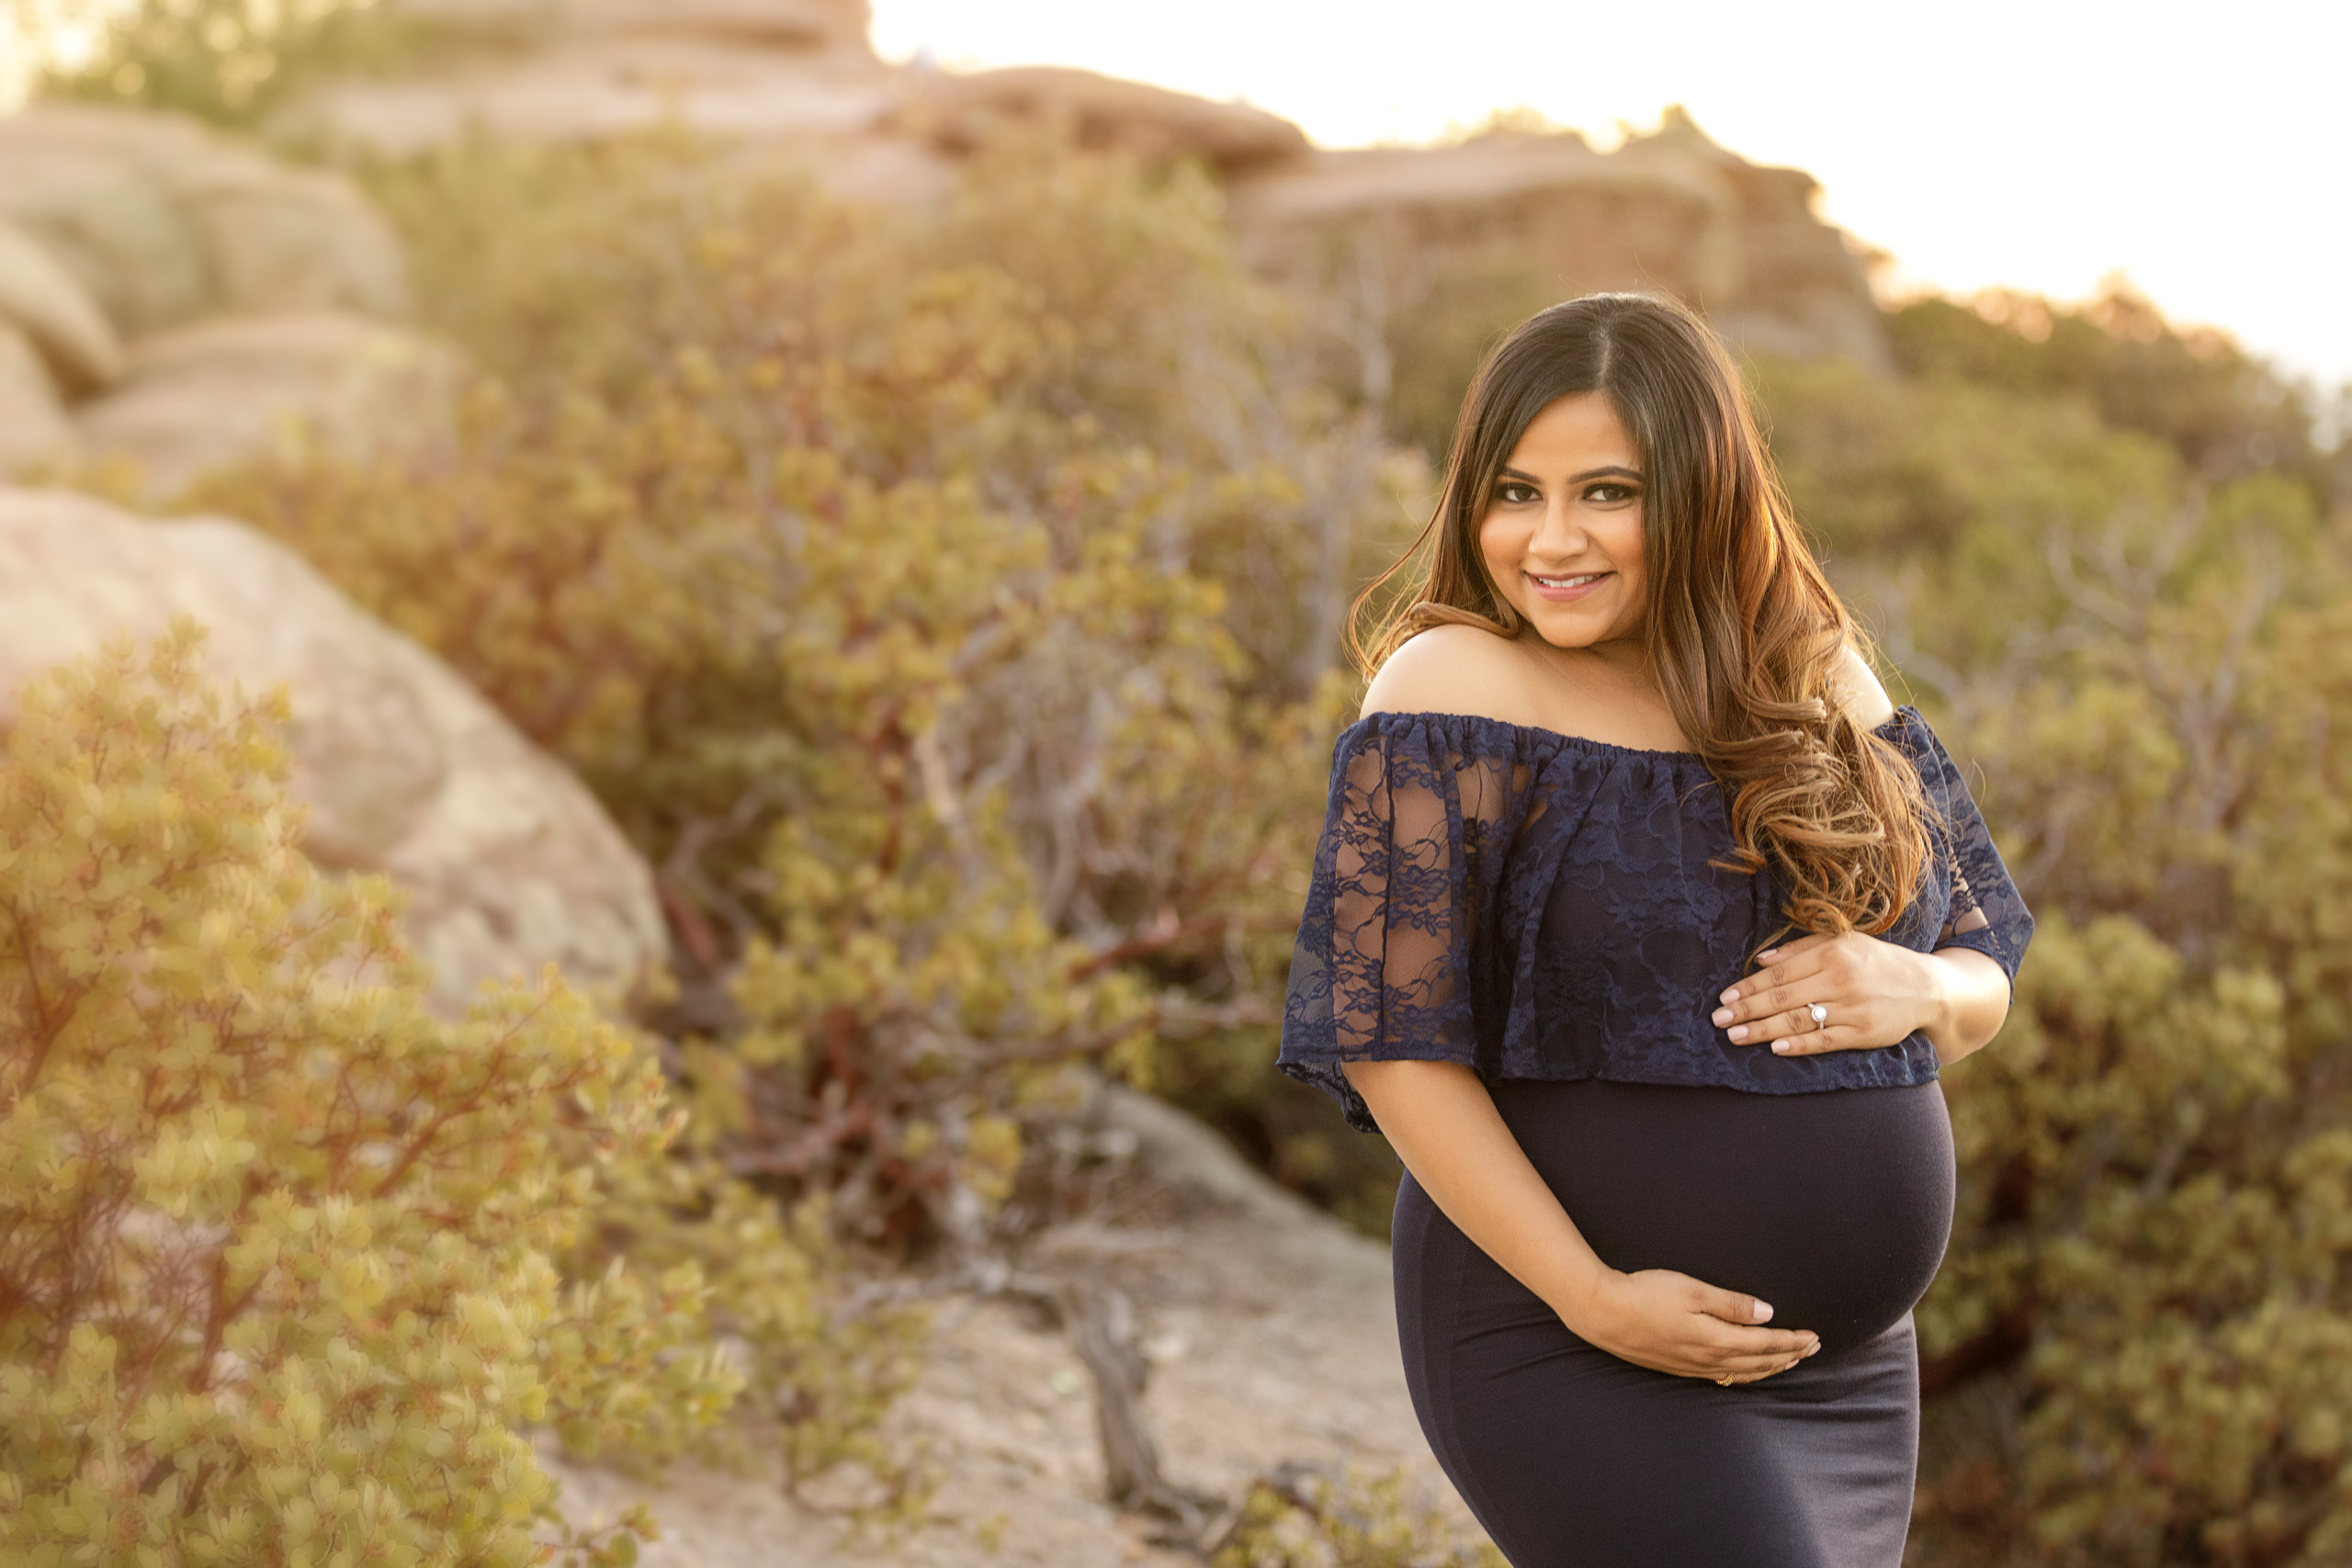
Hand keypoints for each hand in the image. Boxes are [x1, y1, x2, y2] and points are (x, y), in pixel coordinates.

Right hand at [1562, 1268, 1820, 1383]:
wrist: (1603, 1313)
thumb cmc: (1646, 1294)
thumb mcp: (1692, 1290)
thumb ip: (1732, 1304)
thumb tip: (1767, 1314)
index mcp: (1717, 1340)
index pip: (1766, 1344)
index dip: (1793, 1342)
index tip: (1815, 1337)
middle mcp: (1709, 1359)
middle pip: (1759, 1363)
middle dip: (1789, 1356)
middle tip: (1813, 1348)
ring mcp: (1693, 1367)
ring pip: (1742, 1373)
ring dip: (1770, 1368)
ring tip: (1789, 1361)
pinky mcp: (1678, 1367)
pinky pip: (1723, 1377)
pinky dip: (1744, 1375)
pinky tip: (1745, 1371)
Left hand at [1710, 930, 1944, 1056]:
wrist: (1927, 987)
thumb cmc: (1877, 962)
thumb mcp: (1843, 941)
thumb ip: (1801, 948)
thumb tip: (1760, 960)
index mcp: (1832, 952)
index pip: (1779, 972)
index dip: (1749, 986)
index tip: (1725, 998)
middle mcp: (1840, 979)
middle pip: (1783, 997)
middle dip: (1747, 1010)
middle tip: (1719, 1020)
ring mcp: (1853, 1007)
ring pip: (1798, 1020)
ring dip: (1763, 1030)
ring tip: (1736, 1036)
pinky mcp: (1864, 1033)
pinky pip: (1825, 1040)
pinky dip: (1799, 1045)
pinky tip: (1776, 1048)